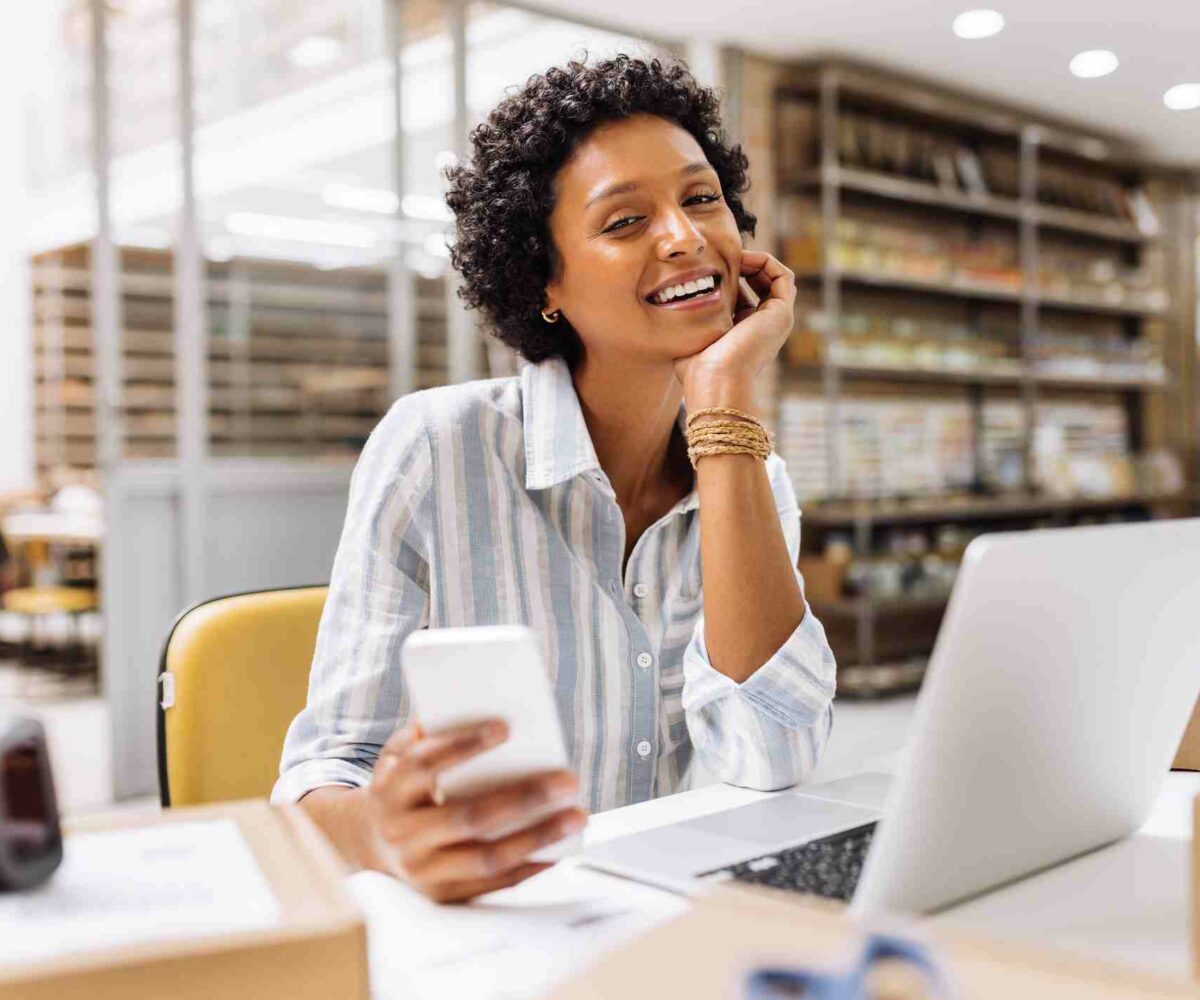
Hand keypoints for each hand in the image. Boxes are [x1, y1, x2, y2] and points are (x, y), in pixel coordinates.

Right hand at [365, 719, 585, 902]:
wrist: (369, 842)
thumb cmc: (402, 787)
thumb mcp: (400, 753)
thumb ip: (430, 731)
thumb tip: (478, 704)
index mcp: (392, 789)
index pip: (426, 764)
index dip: (464, 745)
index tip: (505, 728)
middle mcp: (403, 832)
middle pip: (467, 816)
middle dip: (523, 797)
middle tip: (567, 779)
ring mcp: (422, 869)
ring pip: (485, 857)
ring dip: (537, 837)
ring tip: (575, 815)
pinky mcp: (441, 895)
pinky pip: (491, 884)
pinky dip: (528, 867)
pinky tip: (558, 848)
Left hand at [674, 249, 795, 410]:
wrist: (716, 380)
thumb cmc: (697, 368)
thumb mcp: (691, 338)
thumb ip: (690, 321)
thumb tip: (674, 304)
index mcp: (745, 334)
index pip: (745, 296)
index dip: (730, 278)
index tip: (709, 268)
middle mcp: (764, 327)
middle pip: (761, 285)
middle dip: (743, 266)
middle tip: (722, 258)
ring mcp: (776, 320)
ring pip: (774, 279)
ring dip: (755, 261)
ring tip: (732, 257)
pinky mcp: (782, 313)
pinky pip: (784, 277)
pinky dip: (766, 262)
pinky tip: (742, 260)